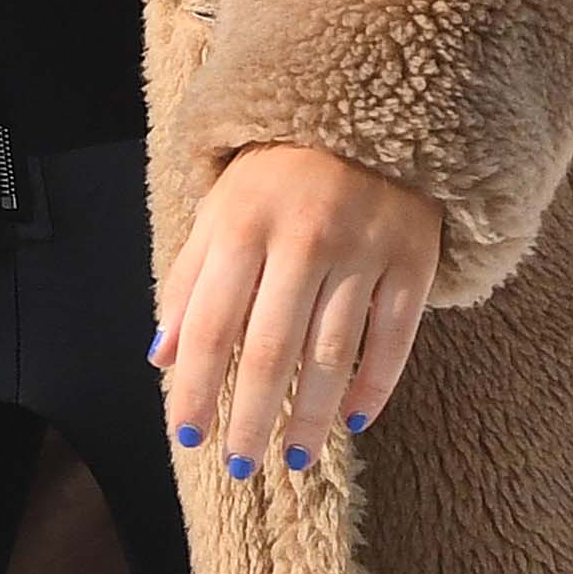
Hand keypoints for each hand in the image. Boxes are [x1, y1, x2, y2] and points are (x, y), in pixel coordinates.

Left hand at [150, 144, 441, 476]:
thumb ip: (188, 279)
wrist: (371, 108)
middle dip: (250, 419)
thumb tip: (159, 357)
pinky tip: (354, 421)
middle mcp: (302, 237)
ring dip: (309, 417)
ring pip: (331, 355)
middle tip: (241, 465)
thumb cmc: (280, 171)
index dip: (196, 388)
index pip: (210, 325)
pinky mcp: (413, 259)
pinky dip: (374, 388)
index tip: (190, 437)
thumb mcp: (222, 207)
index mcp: (243, 222)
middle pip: (270, 352)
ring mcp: (363, 248)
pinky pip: (392, 340)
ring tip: (292, 457)